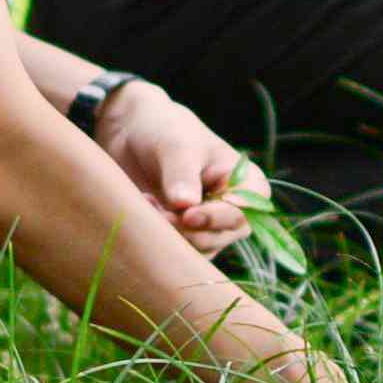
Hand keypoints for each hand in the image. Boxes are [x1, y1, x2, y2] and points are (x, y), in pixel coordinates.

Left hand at [90, 83, 254, 255]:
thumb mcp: (176, 146)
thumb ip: (182, 176)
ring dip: (170, 233)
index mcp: (248, 184)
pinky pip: (179, 252)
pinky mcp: (186, 235)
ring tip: (148, 203)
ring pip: (197, 249)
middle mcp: (234, 209)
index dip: (217, 218)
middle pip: (219, 236)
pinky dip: (160, 238)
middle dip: (186, 228)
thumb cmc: (166, 130)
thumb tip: (186, 206)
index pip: (244, 213)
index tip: (188, 215)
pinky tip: (145, 212)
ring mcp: (210, 226)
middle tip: (157, 209)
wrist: (135, 132)